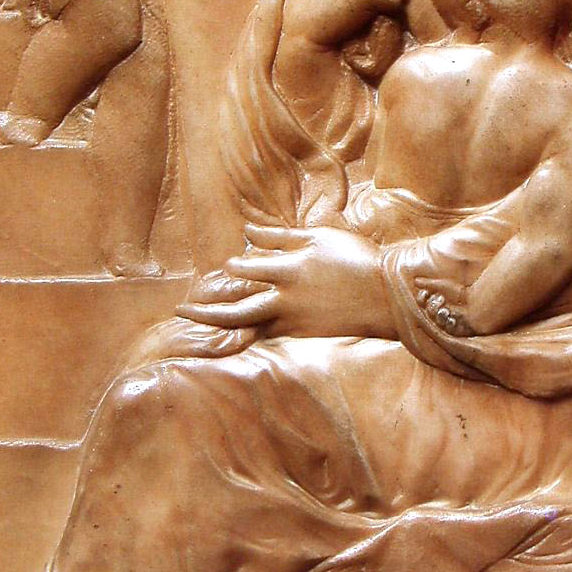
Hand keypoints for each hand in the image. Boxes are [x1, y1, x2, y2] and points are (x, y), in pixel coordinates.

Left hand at [176, 224, 395, 338]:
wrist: (390, 297)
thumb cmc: (358, 260)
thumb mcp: (320, 239)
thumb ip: (282, 238)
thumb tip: (247, 234)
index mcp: (289, 268)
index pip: (246, 268)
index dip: (234, 267)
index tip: (227, 268)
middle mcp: (285, 297)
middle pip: (234, 306)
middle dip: (206, 309)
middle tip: (181, 311)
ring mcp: (294, 320)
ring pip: (246, 325)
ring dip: (218, 325)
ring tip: (198, 326)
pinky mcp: (304, 335)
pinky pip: (267, 337)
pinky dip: (247, 336)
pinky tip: (235, 337)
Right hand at [414, 274, 473, 337]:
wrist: (480, 302)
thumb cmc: (463, 293)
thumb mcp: (444, 286)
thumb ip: (429, 283)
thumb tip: (415, 280)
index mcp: (437, 305)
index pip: (423, 304)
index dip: (422, 299)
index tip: (425, 291)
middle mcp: (441, 316)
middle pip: (428, 313)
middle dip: (431, 305)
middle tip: (440, 297)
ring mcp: (448, 324)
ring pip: (436, 321)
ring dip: (438, 313)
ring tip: (446, 307)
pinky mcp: (455, 331)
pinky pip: (446, 328)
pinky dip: (447, 320)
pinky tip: (451, 315)